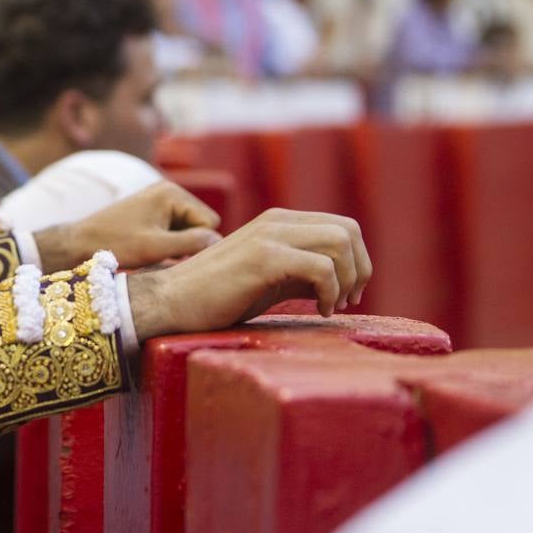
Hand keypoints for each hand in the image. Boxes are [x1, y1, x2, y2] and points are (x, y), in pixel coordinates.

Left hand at [35, 181, 221, 271]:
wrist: (78, 243)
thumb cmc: (115, 244)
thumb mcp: (156, 248)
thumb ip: (191, 244)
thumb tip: (219, 242)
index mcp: (172, 192)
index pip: (210, 222)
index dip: (199, 244)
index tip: (179, 259)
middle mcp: (168, 191)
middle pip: (201, 224)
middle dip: (189, 244)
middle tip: (166, 258)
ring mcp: (159, 200)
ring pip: (189, 230)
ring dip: (179, 246)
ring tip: (156, 256)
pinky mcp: (152, 212)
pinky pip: (175, 230)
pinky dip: (169, 244)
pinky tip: (152, 253)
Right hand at [127, 209, 371, 340]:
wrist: (172, 302)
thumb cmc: (217, 296)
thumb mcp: (269, 280)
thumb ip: (302, 274)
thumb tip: (342, 284)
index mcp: (279, 222)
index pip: (343, 226)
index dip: (356, 261)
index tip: (347, 294)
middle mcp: (277, 221)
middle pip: (349, 230)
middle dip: (359, 269)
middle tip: (347, 300)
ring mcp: (270, 236)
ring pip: (341, 242)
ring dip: (348, 279)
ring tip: (331, 305)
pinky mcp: (264, 257)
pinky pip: (322, 267)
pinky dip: (331, 292)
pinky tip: (319, 310)